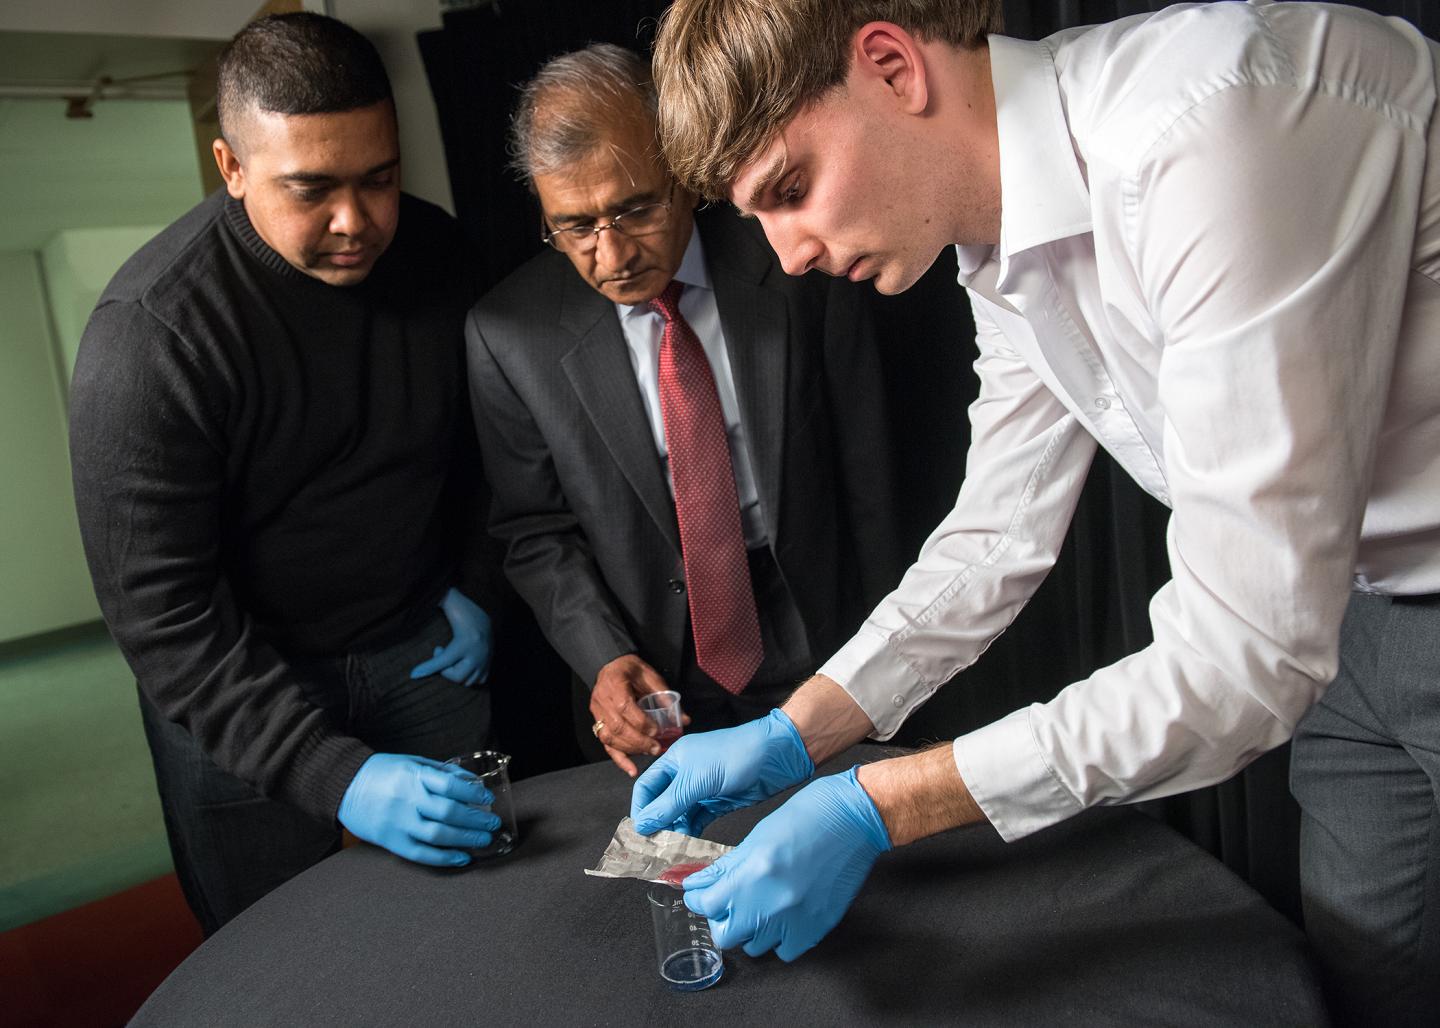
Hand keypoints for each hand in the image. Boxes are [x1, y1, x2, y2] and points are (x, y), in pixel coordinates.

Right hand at [337, 753, 500, 866]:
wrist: (343, 786)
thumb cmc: (382, 772)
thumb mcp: (412, 762)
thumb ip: (441, 772)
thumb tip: (471, 783)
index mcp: (412, 775)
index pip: (449, 785)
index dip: (472, 793)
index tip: (487, 798)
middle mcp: (406, 799)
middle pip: (448, 812)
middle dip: (475, 820)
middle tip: (492, 823)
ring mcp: (397, 822)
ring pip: (438, 835)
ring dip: (466, 839)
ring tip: (484, 840)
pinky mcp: (390, 841)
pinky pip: (421, 854)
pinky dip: (445, 858)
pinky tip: (462, 858)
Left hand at [410, 587, 491, 685]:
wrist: (486, 615)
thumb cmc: (463, 611)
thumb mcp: (450, 608)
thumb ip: (437, 601)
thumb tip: (424, 596)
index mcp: (466, 641)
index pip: (443, 661)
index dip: (427, 668)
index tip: (413, 674)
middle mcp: (477, 653)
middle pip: (457, 676)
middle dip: (445, 670)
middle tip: (441, 653)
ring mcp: (485, 660)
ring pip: (467, 681)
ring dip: (456, 673)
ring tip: (451, 659)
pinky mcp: (490, 663)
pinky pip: (479, 680)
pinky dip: (468, 676)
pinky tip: (461, 664)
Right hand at [590, 654, 687, 776]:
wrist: (610, 666)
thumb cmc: (630, 670)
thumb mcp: (650, 676)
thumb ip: (665, 697)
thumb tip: (684, 720)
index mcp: (615, 684)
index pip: (625, 707)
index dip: (641, 722)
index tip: (657, 731)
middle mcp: (602, 700)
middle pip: (618, 726)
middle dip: (639, 740)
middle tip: (657, 747)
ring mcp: (597, 713)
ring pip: (610, 737)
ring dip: (631, 749)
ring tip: (650, 752)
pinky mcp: (598, 723)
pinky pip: (606, 744)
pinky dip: (619, 759)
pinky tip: (631, 769)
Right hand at [630, 708, 813, 836]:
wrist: (777, 756)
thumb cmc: (736, 755)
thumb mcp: (697, 780)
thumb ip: (669, 804)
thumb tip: (643, 824)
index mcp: (675, 760)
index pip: (647, 787)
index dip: (641, 809)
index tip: (640, 832)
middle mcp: (686, 774)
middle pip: (662, 803)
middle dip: (658, 824)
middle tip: (655, 847)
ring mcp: (702, 789)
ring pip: (680, 814)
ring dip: (675, 831)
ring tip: (672, 850)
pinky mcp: (718, 802)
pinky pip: (698, 820)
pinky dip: (692, 832)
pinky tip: (689, 845)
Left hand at [682, 767, 890, 960]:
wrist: (852, 819)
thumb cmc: (806, 818)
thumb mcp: (756, 837)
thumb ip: (726, 868)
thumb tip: (699, 884)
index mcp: (750, 874)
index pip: (705, 905)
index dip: (699, 898)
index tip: (702, 894)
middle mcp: (770, 903)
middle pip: (725, 935)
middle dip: (722, 919)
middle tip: (729, 903)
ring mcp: (794, 920)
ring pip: (754, 946)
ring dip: (751, 929)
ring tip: (761, 907)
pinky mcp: (816, 928)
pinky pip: (785, 951)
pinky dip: (780, 939)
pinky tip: (784, 918)